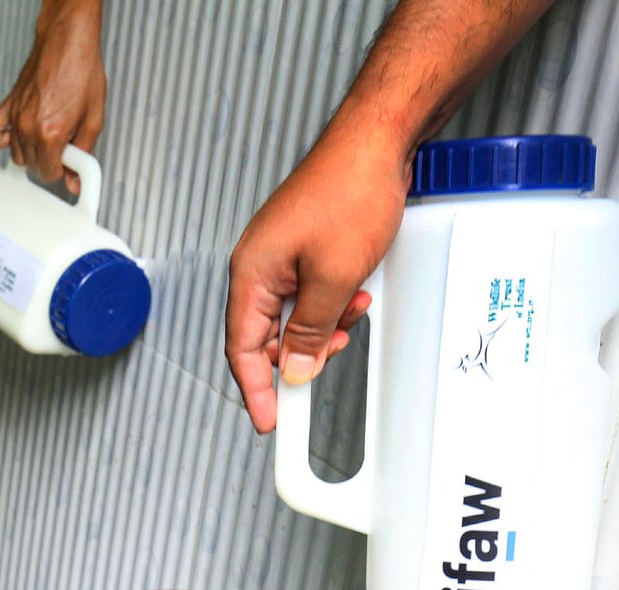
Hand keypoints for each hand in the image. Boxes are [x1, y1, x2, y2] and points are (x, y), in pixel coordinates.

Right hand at [0, 0, 104, 192]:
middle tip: (63, 143)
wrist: (68, 41)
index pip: (48, 174)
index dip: (62, 169)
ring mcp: (15, 117)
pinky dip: (1, 139)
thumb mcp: (94, 117)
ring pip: (16, 154)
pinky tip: (15, 136)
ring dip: (31, 151)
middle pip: (32, 166)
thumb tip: (76, 180)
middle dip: (48, 160)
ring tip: (46, 134)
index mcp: (51, 133)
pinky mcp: (8, 105)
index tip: (69, 158)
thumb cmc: (82, 70)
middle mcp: (29, 127)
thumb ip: (84, 153)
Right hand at [224, 130, 407, 432]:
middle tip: (326, 363)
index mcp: (251, 275)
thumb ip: (310, 332)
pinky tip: (356, 291)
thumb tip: (292, 369)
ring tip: (353, 313)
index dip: (256, 390)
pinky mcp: (301, 245)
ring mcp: (279, 254)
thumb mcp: (334, 278)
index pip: (242, 349)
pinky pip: (307, 291)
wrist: (377, 140)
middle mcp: (258, 266)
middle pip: (264, 335)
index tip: (271, 421)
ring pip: (291, 315)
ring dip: (322, 326)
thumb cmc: (350, 191)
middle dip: (298, 353)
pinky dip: (331, 302)